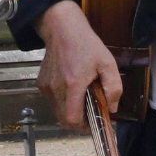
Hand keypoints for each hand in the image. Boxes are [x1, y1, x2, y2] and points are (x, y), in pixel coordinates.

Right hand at [36, 0, 119, 129]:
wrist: (62, 29)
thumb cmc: (85, 43)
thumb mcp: (107, 63)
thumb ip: (113, 88)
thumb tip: (112, 108)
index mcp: (73, 84)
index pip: (72, 119)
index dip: (84, 126)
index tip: (94, 121)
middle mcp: (56, 88)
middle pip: (64, 120)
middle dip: (79, 121)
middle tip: (91, 112)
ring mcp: (47, 86)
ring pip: (57, 112)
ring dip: (70, 111)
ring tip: (82, 98)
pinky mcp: (42, 84)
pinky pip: (53, 101)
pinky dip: (63, 102)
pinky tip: (72, 89)